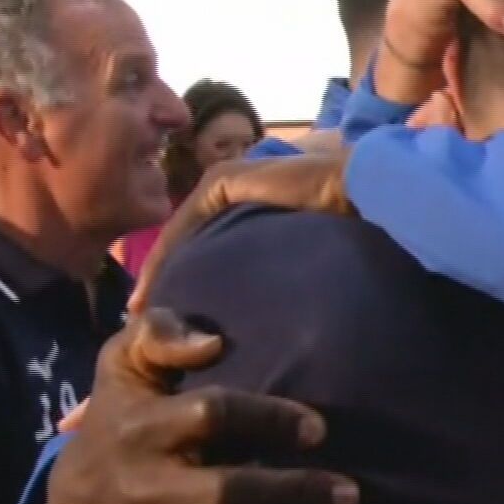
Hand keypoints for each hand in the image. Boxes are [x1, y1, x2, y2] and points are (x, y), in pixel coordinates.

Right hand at [45, 310, 358, 503]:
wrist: (67, 501)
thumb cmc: (121, 416)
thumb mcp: (126, 364)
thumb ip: (162, 334)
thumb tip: (211, 342)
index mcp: (144, 428)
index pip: (213, 417)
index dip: (268, 419)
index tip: (318, 428)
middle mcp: (146, 490)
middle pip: (226, 494)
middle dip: (291, 493)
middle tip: (350, 495)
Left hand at [131, 151, 351, 312]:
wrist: (360, 191)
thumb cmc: (345, 227)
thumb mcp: (300, 256)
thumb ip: (279, 271)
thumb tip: (273, 312)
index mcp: (251, 203)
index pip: (208, 245)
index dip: (188, 280)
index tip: (173, 322)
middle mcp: (233, 189)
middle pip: (189, 240)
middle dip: (168, 278)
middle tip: (147, 320)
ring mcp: (225, 181)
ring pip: (180, 234)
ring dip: (160, 271)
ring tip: (143, 312)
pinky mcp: (223, 181)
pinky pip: (183, 224)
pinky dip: (165, 256)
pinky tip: (155, 288)